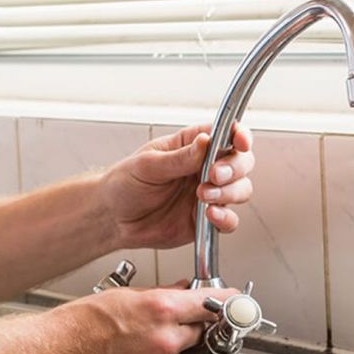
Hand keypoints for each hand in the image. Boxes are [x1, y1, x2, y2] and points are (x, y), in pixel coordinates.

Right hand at [44, 286, 234, 353]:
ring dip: (163, 353)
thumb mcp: (121, 296)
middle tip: (155, 325)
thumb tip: (183, 292)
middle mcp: (165, 343)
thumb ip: (160, 295)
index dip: (226, 301)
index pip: (210, 305)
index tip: (236, 301)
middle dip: (184, 328)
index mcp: (161, 311)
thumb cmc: (77, 325)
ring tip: (129, 349)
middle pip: (196, 332)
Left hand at [99, 123, 253, 250]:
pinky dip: (226, 218)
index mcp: (191, 146)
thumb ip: (178, 157)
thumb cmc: (125, 183)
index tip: (240, 142)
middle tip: (213, 175)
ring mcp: (208, 194)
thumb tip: (205, 142)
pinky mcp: (206, 220)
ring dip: (229, 193)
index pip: (225, 133)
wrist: (113, 218)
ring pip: (241, 190)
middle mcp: (204, 168)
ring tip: (203, 196)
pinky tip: (210, 214)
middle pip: (241, 161)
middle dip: (234, 168)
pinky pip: (230, 220)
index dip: (239, 135)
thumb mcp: (147, 164)